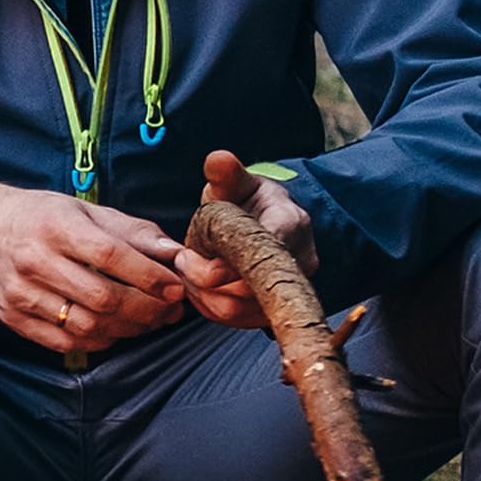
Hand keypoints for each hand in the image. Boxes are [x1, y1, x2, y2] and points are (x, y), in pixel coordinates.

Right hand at [0, 182, 186, 350]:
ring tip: (149, 321)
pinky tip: (115, 330)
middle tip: (170, 310)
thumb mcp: (85, 211)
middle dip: (146, 309)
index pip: (110, 256)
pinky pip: (66, 342)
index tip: (175, 288)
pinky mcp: (13, 319)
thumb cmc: (42, 218)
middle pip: (102, 298)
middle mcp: (34, 261)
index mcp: (55, 226)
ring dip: (128, 329)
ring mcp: (20, 294)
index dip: (149, 276)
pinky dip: (99, 341)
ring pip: (86, 326)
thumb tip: (176, 254)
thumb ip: (132, 232)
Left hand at [175, 151, 318, 329]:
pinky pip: (237, 321)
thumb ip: (225, 173)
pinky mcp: (272, 310)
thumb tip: (217, 159)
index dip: (220, 260)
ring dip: (202, 296)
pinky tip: (197, 290)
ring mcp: (287, 289)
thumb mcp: (235, 182)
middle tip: (182, 261)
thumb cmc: (246, 200)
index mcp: (290, 224)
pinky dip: (209, 308)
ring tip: (186, 274)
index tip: (190, 250)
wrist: (264, 223)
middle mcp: (298, 261)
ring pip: (237, 310)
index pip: (260, 252)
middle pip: (245, 289)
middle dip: (203, 279)